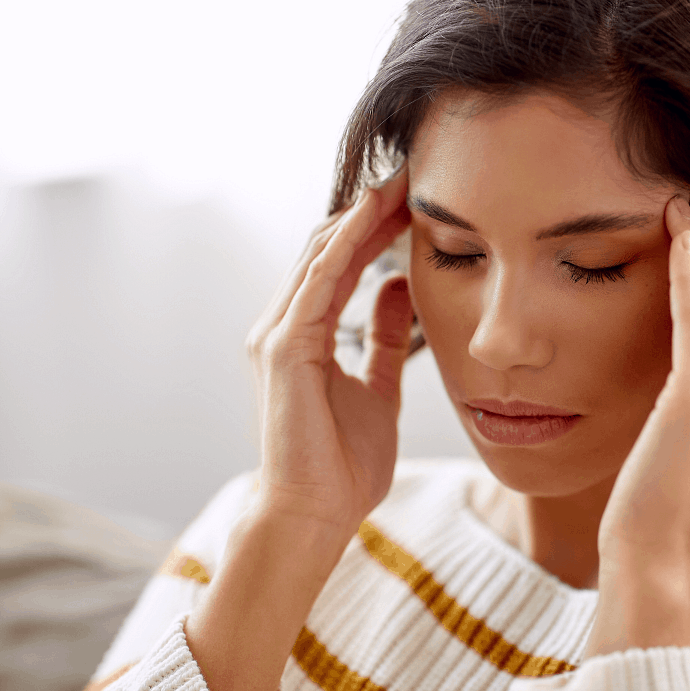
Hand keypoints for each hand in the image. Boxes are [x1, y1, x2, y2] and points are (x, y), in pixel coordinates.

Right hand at [244, 169, 412, 532]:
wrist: (315, 514)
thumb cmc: (342, 463)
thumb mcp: (378, 388)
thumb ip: (386, 338)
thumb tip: (399, 288)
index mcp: (304, 334)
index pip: (338, 263)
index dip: (373, 228)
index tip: (413, 200)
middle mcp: (282, 325)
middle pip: (326, 248)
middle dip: (368, 211)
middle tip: (411, 176)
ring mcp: (276, 334)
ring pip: (318, 255)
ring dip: (360, 216)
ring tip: (399, 183)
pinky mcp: (282, 348)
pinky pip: (317, 283)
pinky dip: (344, 245)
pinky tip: (371, 216)